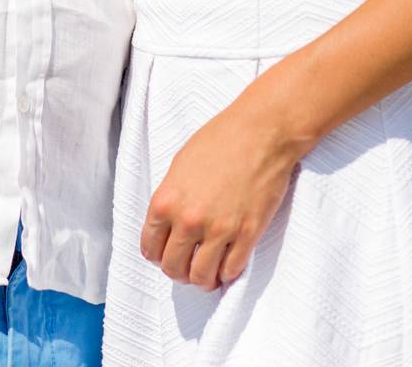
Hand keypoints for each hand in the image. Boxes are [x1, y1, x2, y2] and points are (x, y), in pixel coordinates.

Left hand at [140, 94, 299, 289]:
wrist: (260, 132)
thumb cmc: (220, 139)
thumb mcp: (180, 165)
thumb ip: (171, 198)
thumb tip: (168, 225)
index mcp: (167, 200)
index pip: (150, 247)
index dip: (156, 254)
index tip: (164, 254)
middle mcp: (189, 220)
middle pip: (172, 267)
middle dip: (177, 270)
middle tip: (186, 264)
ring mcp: (219, 229)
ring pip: (201, 277)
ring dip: (201, 278)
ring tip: (206, 270)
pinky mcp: (247, 234)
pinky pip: (231, 271)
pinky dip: (227, 274)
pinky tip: (227, 263)